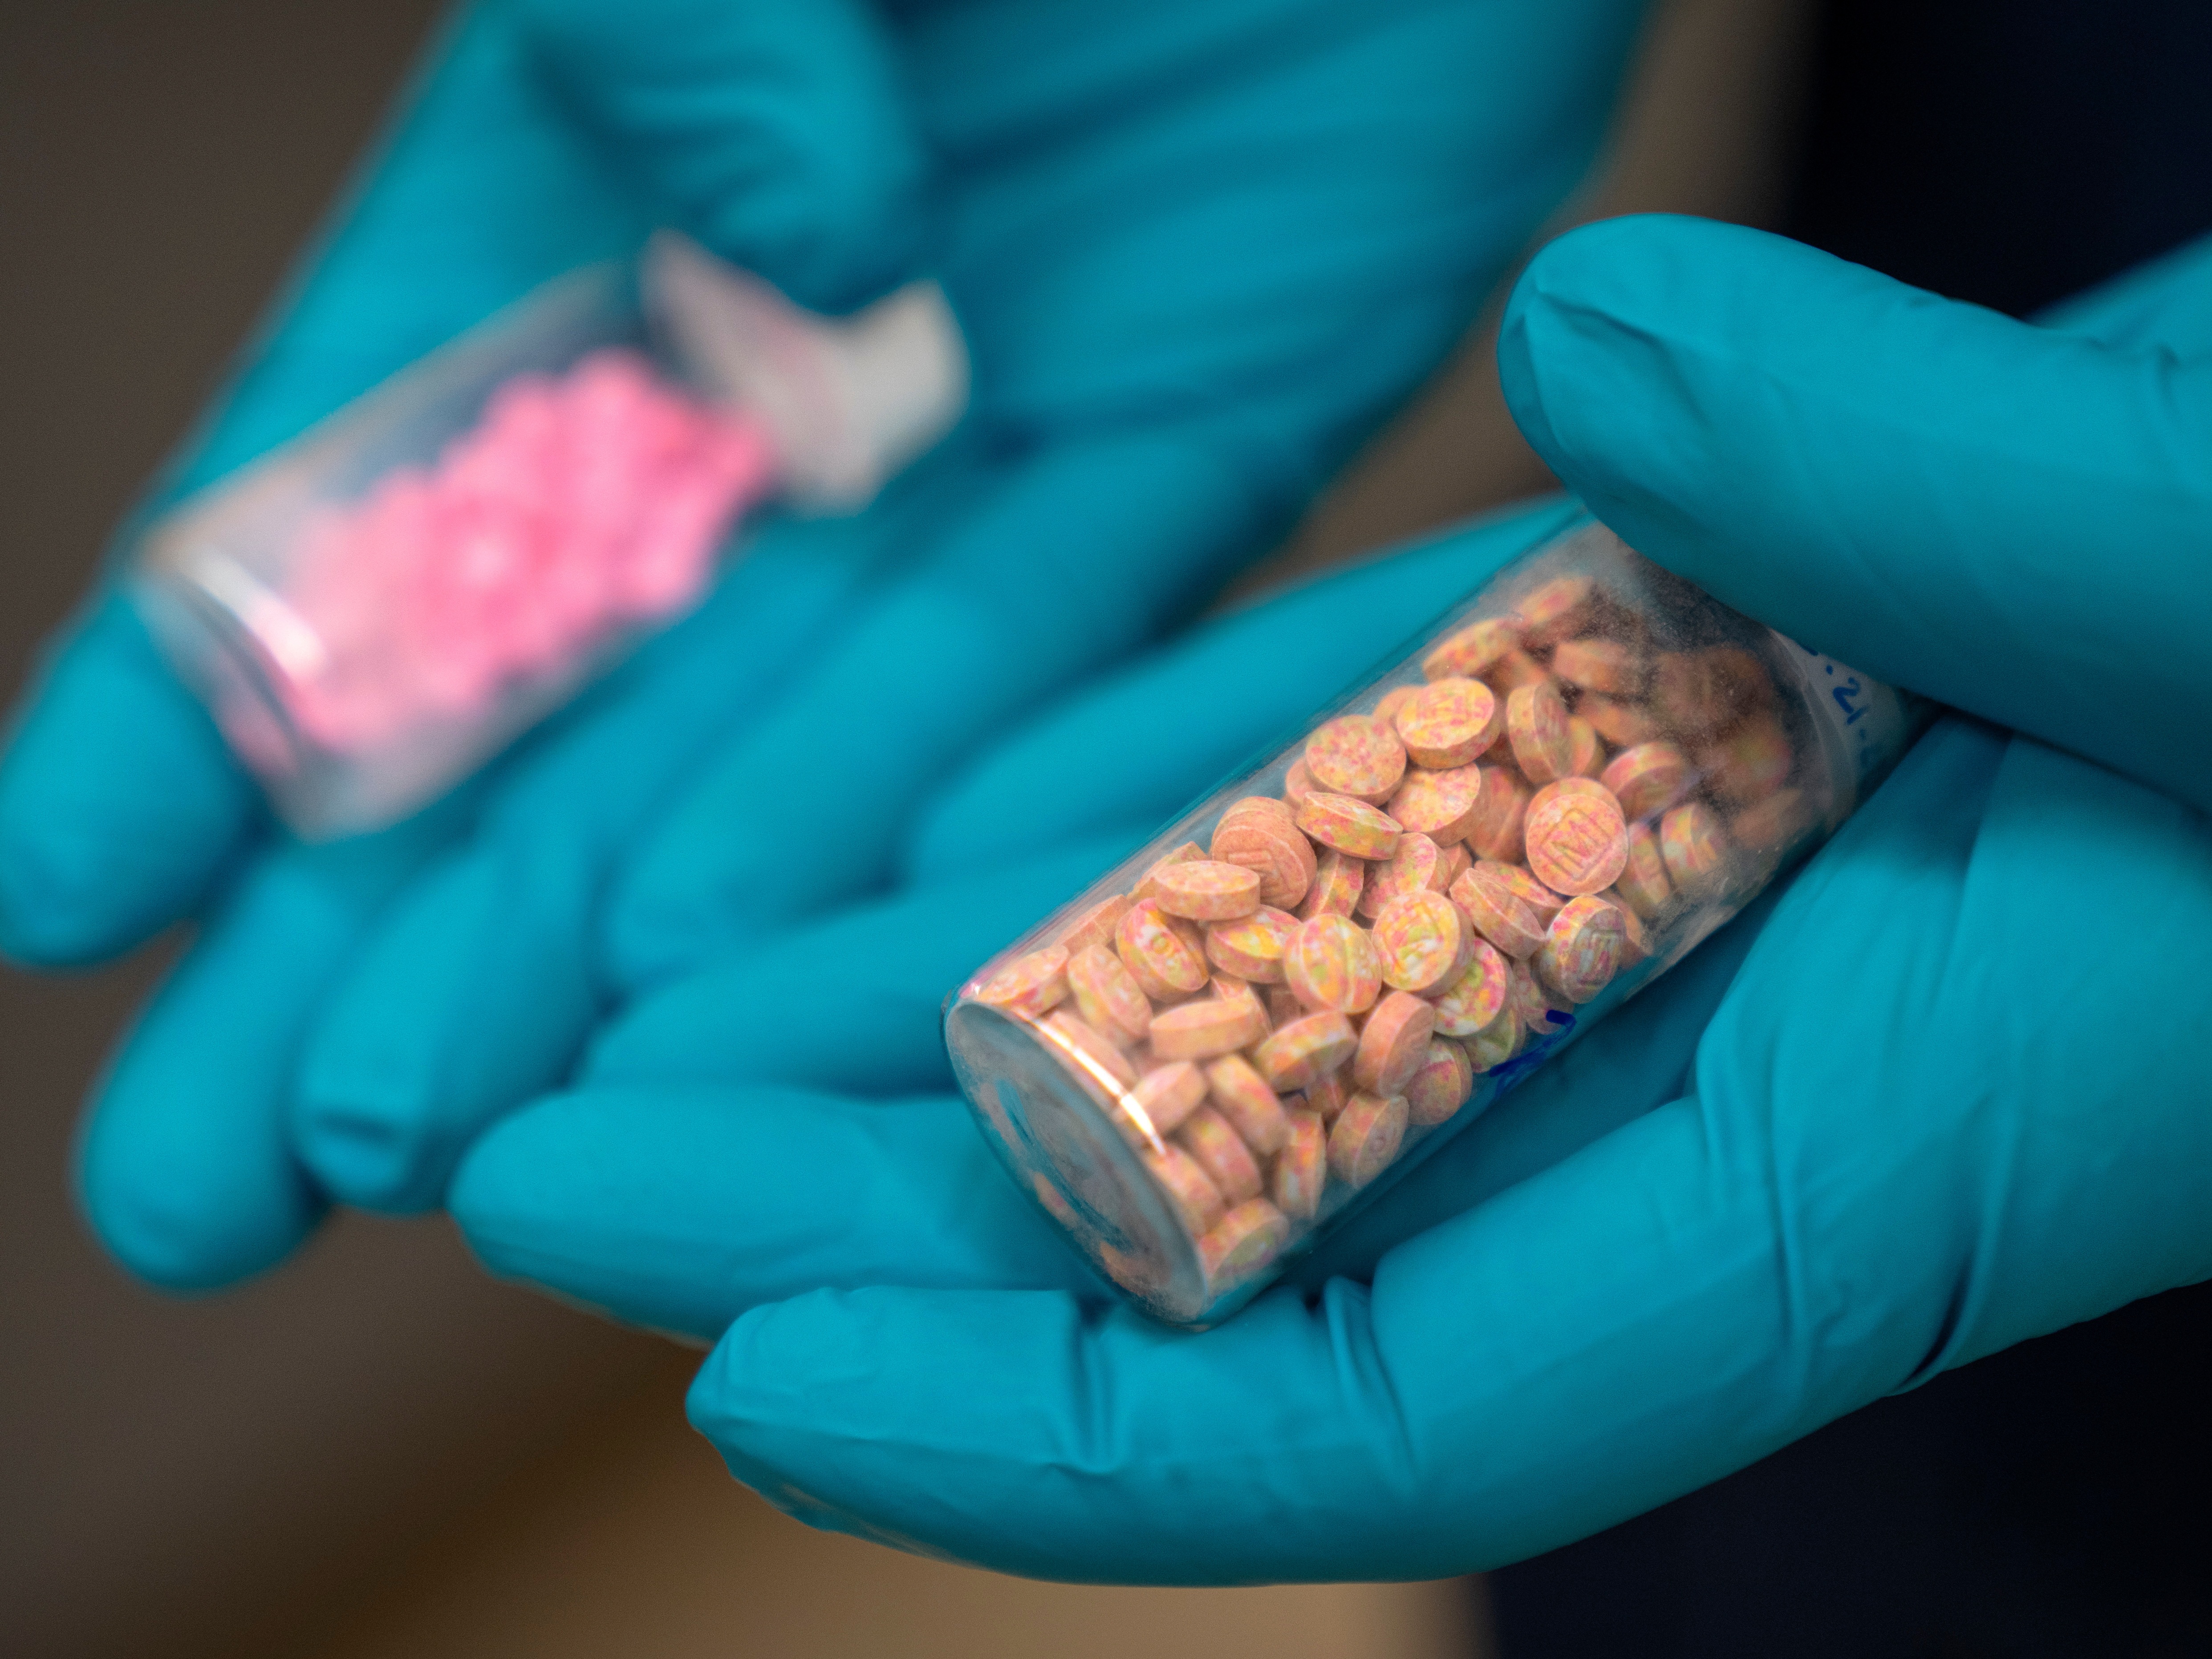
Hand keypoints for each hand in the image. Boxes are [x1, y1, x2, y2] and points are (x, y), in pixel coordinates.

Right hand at [0, 0, 1647, 1286]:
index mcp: (594, 186)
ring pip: (764, 742)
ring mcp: (975, 426)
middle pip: (537, 694)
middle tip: (214, 1182)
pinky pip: (1044, 669)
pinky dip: (901, 820)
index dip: (208, 696)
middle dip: (370, 935)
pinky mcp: (1196, 445)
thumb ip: (685, 30)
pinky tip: (729, 989)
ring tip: (432, 1160)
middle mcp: (767, 348)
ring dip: (596, 959)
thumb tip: (766, 294)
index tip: (67, 900)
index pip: (359, 473)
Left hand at [450, 215, 2211, 1579]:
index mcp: (1868, 1150)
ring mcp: (1650, 873)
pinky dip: (1120, 790)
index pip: (1385, 1389)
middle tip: (558, 1156)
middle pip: (1217, 1195)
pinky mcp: (1645, 709)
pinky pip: (1325, 771)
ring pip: (1226, 975)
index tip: (748, 1379)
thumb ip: (1988, 516)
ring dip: (929, 997)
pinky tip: (905, 818)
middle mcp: (1705, 1052)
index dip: (1053, 1428)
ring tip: (642, 995)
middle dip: (879, 1201)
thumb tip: (1619, 379)